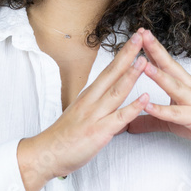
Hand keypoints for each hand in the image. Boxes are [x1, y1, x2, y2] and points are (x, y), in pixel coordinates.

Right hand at [17, 31, 150, 190]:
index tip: (133, 40)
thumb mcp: (79, 114)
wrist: (45, 154)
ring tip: (144, 60)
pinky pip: (119, 118)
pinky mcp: (98, 132)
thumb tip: (105, 99)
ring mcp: (94, 115)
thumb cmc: (63, 137)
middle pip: (112, 73)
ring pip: (116, 92)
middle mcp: (91, 101)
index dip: (122, 55)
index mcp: (88, 96)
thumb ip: (94, 105)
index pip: (108, 70)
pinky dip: (133, 107)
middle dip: (127, 54)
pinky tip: (145, 97)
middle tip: (140, 36)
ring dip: (131, 75)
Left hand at [125, 28, 190, 179]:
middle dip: (155, 49)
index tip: (138, 33)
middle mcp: (189, 87)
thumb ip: (151, 120)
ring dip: (158, 75)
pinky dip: (162, 110)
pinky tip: (147, 105)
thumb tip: (129, 123)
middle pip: (169, 65)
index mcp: (183, 83)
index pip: (165, 62)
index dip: (151, 48)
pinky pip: (176, 114)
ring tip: (143, 64)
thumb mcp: (173, 121)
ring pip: (173, 86)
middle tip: (141, 34)